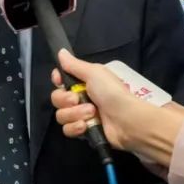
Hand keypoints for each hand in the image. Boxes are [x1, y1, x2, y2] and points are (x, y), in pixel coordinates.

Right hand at [50, 51, 183, 166]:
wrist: (127, 119)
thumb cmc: (112, 92)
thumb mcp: (94, 72)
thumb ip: (74, 64)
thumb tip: (61, 51)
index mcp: (83, 82)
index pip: (60, 81)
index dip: (58, 81)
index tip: (60, 81)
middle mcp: (80, 98)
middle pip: (57, 99)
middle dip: (66, 99)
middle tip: (79, 99)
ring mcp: (82, 116)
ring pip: (61, 116)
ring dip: (75, 114)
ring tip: (92, 113)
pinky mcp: (84, 132)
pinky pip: (68, 130)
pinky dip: (76, 127)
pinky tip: (87, 125)